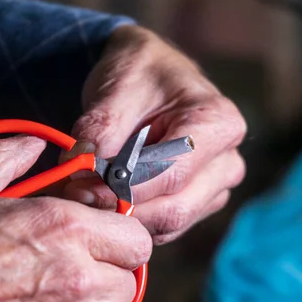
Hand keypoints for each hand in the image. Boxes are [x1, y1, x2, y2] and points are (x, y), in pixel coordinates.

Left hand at [63, 25, 246, 244]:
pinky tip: (106, 198)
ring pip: (168, 225)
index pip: (171, 174)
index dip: (123, 188)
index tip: (79, 187)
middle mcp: (226, 161)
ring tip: (86, 194)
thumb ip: (99, 133)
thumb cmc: (138, 73)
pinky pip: (164, 227)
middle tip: (75, 195)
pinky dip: (132, 221)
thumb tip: (81, 175)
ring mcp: (216, 186)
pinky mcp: (199, 203)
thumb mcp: (114, 90)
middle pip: (174, 209)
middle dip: (121, 209)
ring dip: (124, 218)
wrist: (150, 75)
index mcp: (217, 124)